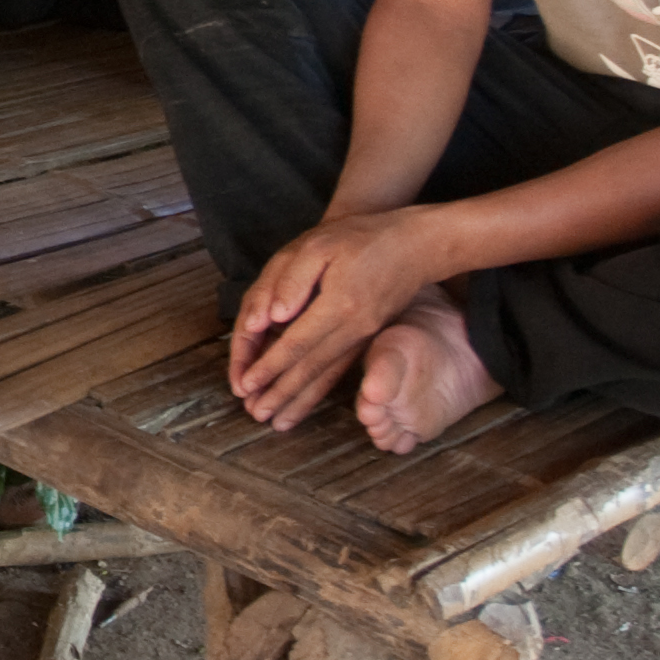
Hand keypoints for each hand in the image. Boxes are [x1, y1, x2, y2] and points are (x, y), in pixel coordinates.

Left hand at [227, 208, 439, 429]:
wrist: (414, 244)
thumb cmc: (359, 238)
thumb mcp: (319, 244)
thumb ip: (291, 279)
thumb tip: (272, 317)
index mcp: (339, 303)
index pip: (296, 343)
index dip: (268, 366)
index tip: (245, 384)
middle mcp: (354, 327)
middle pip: (309, 367)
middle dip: (279, 392)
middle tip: (254, 414)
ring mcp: (364, 335)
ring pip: (326, 374)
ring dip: (299, 399)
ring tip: (276, 422)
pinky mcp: (368, 337)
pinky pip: (339, 370)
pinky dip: (320, 389)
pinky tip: (306, 403)